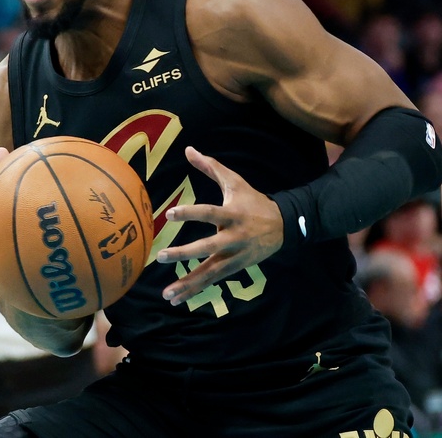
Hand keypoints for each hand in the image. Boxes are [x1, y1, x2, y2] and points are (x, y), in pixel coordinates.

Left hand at [155, 146, 283, 305]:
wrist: (286, 226)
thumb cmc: (253, 201)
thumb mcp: (235, 182)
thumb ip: (210, 167)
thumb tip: (188, 149)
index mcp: (232, 214)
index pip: (209, 213)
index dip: (190, 213)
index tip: (169, 214)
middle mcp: (234, 237)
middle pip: (208, 248)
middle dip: (185, 253)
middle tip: (161, 256)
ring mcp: (236, 256)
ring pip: (210, 272)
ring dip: (188, 283)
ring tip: (166, 294)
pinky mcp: (236, 268)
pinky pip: (213, 281)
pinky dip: (195, 290)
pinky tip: (176, 299)